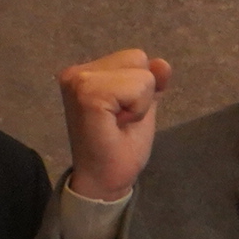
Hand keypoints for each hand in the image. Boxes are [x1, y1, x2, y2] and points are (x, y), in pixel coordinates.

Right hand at [57, 48, 169, 201]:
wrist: (104, 180)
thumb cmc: (119, 147)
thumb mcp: (142, 107)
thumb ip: (150, 83)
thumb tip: (162, 63)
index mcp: (85, 73)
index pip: (135, 57)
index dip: (140, 88)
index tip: (121, 113)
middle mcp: (76, 72)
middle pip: (138, 58)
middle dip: (140, 92)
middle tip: (118, 119)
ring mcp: (79, 80)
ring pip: (141, 73)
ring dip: (139, 102)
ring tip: (117, 122)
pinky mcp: (87, 93)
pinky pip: (138, 87)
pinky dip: (137, 109)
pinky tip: (116, 124)